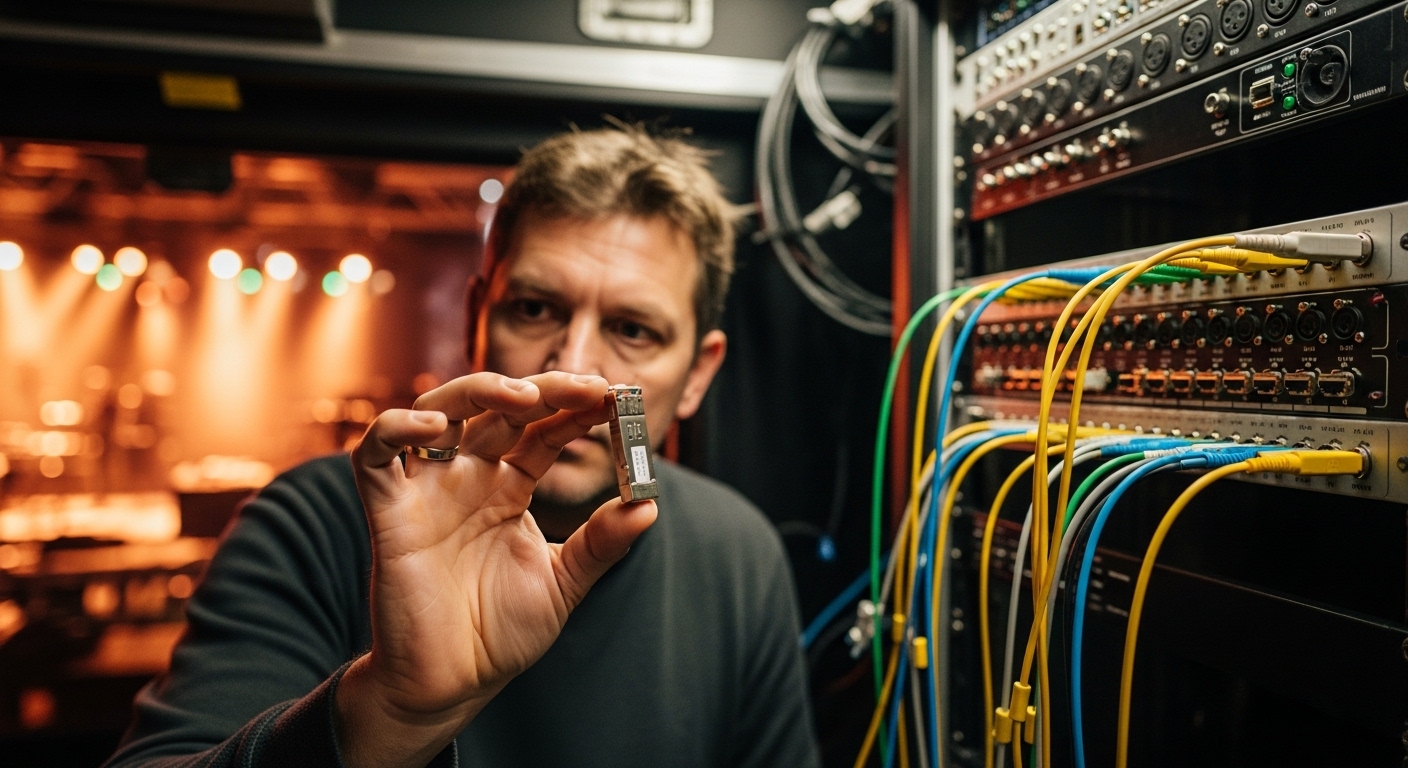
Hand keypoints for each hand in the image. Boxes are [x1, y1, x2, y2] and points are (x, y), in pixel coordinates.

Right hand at [335, 372, 657, 767]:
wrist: (452, 685)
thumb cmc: (501, 634)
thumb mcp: (563, 582)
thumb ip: (601, 543)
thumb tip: (649, 506)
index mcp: (509, 486)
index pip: (542, 429)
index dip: (575, 408)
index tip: (617, 398)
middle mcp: (468, 477)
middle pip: (498, 408)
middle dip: (543, 390)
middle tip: (587, 388)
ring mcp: (427, 490)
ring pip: (438, 412)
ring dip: (477, 391)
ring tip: (523, 394)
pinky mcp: (389, 513)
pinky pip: (374, 456)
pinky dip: (394, 429)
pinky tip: (432, 426)